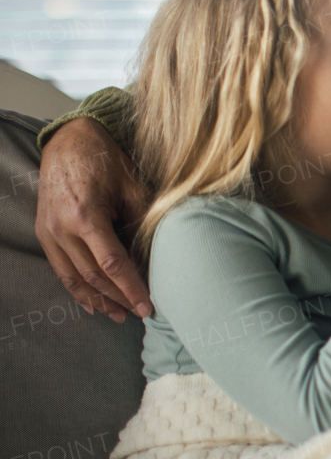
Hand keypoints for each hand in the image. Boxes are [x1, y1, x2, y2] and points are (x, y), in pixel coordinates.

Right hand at [34, 118, 152, 321]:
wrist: (69, 142)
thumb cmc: (106, 162)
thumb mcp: (133, 187)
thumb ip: (142, 224)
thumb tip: (156, 260)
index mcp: (86, 215)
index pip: (113, 264)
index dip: (131, 288)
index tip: (148, 306)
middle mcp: (63, 228)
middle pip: (93, 276)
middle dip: (118, 298)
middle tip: (139, 314)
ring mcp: (49, 233)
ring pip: (74, 278)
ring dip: (97, 300)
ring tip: (119, 316)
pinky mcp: (45, 234)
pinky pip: (61, 269)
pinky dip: (76, 289)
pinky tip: (93, 303)